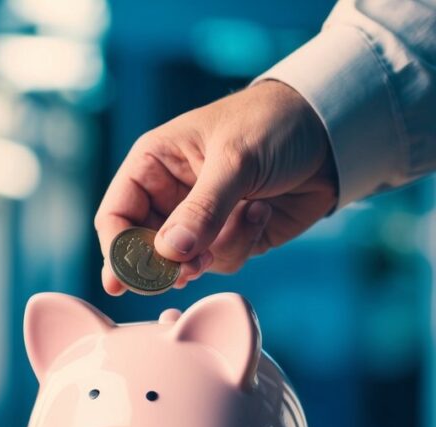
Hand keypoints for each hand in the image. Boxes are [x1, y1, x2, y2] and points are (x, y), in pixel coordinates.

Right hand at [95, 80, 337, 294]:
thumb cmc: (274, 124)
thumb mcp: (235, 158)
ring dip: (209, 254)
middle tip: (182, 274)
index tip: (124, 280)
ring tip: (241, 221)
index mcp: (152, 165)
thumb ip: (202, 208)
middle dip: (163, 265)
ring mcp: (198, 221)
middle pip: (141, 250)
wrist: (333, 132)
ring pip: (182, 263)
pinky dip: (241, 244)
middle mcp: (168, 196)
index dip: (117, 250)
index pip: (115, 216)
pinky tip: (261, 211)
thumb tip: (170, 253)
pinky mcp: (228, 238)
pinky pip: (220, 262)